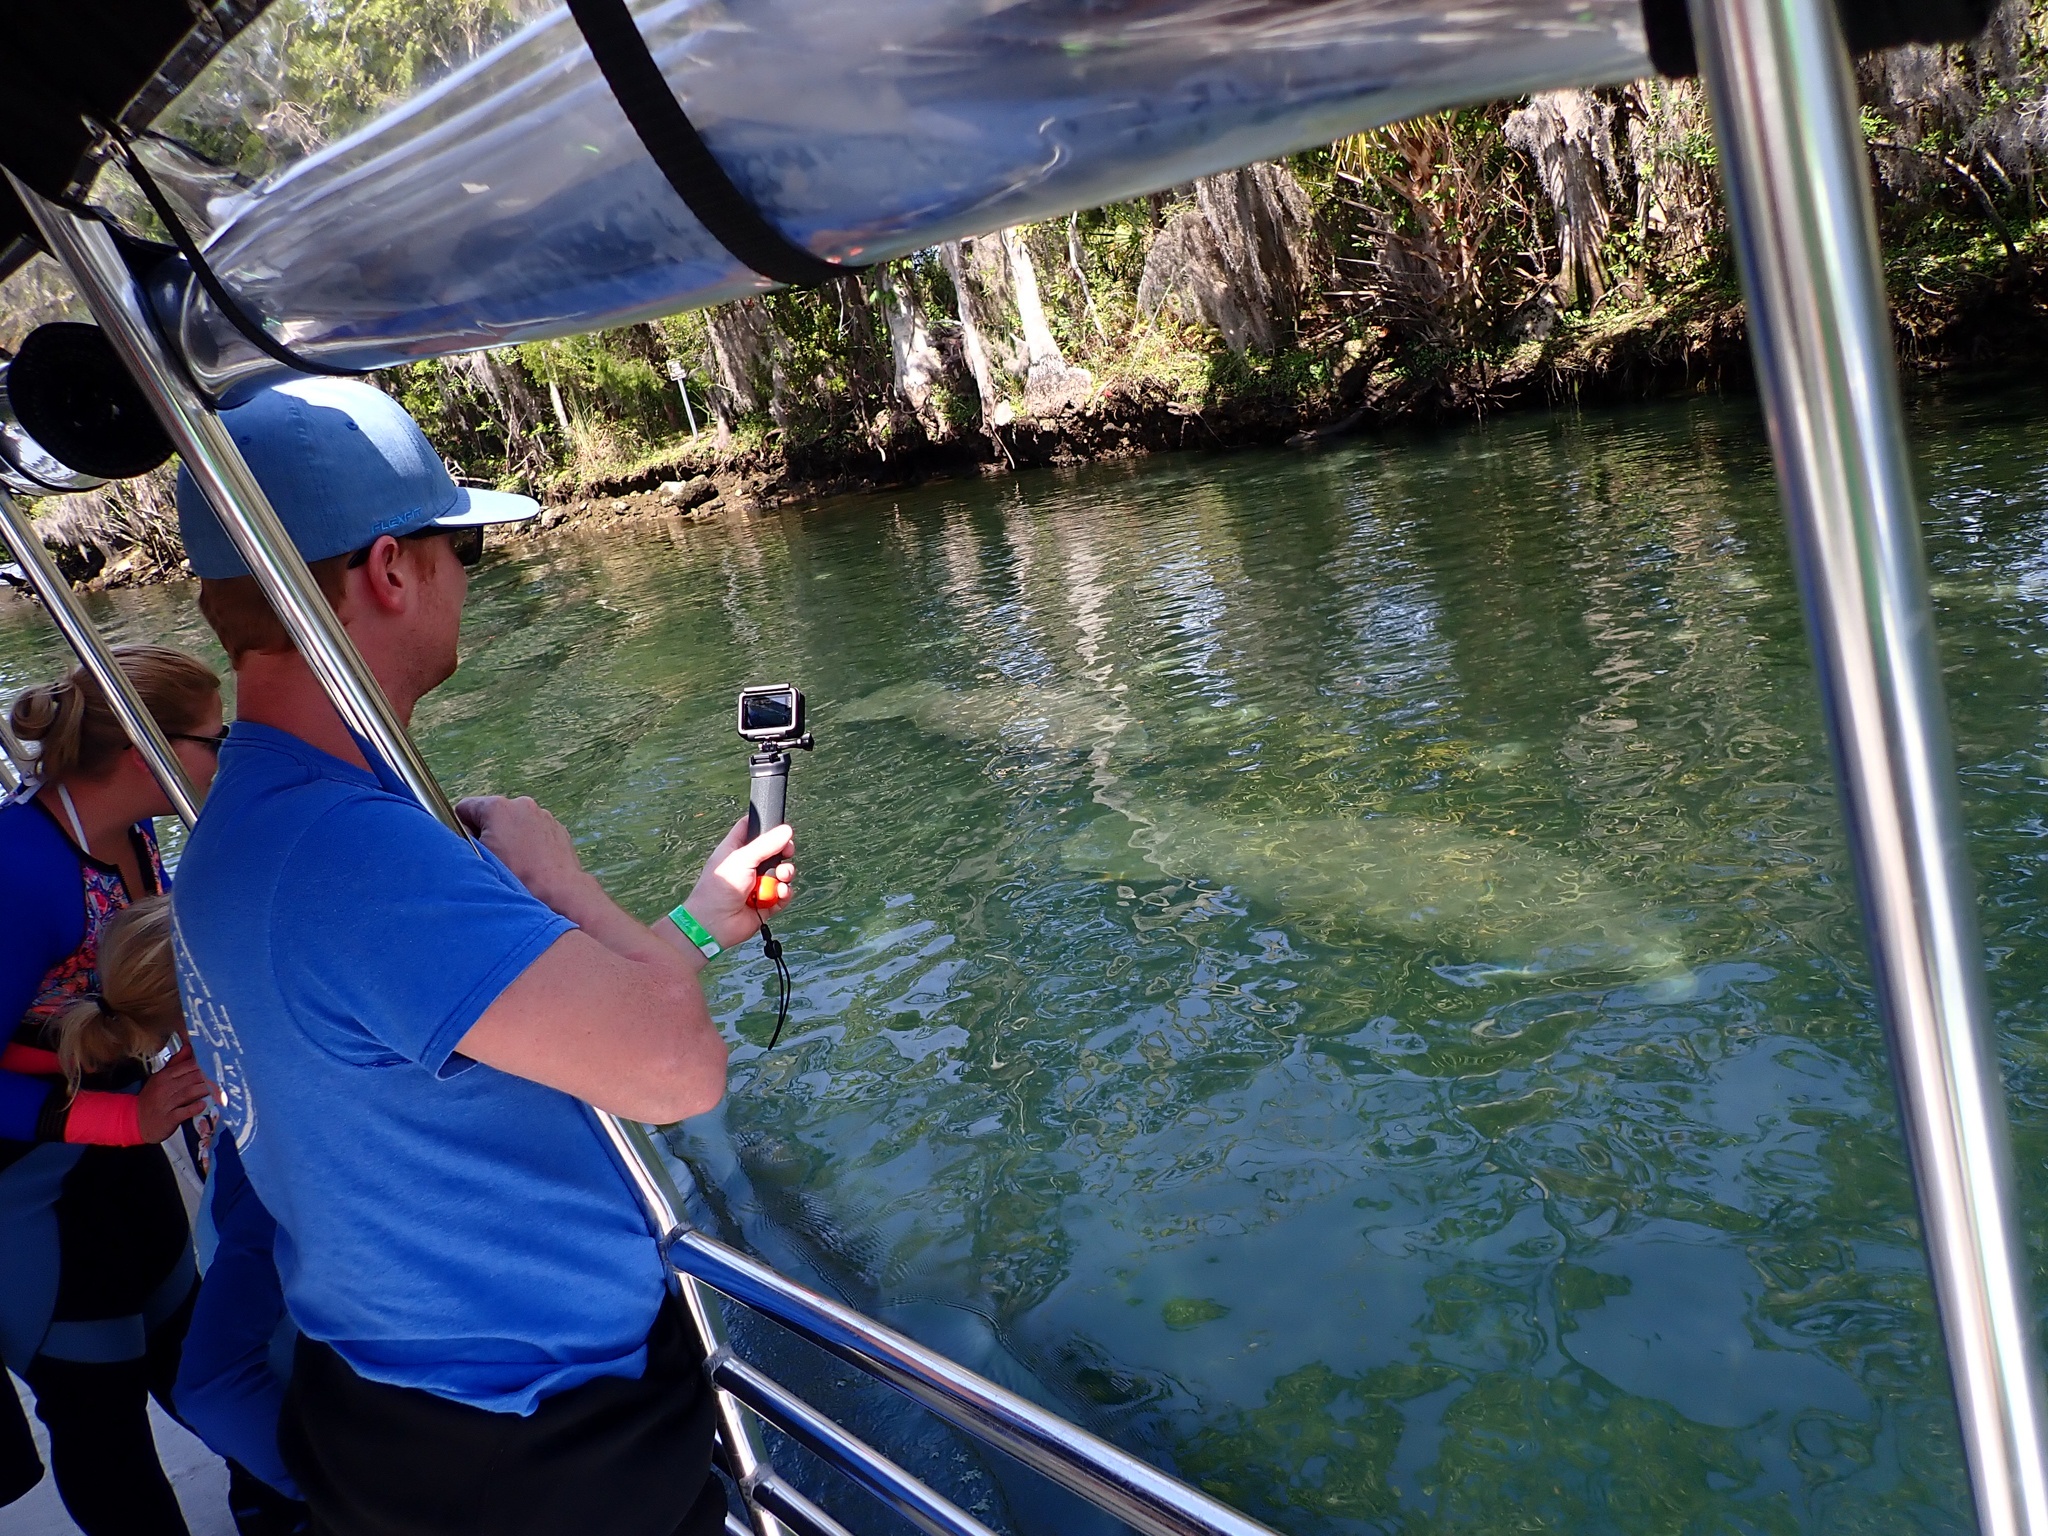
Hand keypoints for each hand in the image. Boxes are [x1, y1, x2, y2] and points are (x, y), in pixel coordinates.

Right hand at [137, 1045, 214, 1142]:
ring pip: (190, 1092)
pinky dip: (195, 1107)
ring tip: (217, 1091)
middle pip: (192, 1078)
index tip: (217, 1067)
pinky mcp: (169, 1118)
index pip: (188, 1066)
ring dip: (205, 1091)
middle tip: (222, 1079)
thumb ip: (176, 1063)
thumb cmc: (151, 1098)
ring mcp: (166, 1104)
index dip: (204, 1066)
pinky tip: (203, 1104)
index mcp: (164, 1076)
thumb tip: (189, 1047)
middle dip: (208, 1078)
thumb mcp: (160, 1078)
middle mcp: (165, 1088)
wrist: (135, 1121)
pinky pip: (185, 1111)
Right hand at [457, 795, 590, 911]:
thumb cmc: (519, 878)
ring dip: (510, 839)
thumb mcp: (479, 859)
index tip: (470, 847)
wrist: (560, 892)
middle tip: (493, 860)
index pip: (464, 808)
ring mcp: (542, 815)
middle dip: (488, 834)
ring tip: (514, 864)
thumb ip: (463, 841)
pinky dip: (529, 843)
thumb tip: (461, 836)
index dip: (461, 829)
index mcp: (498, 808)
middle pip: (491, 815)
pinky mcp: (557, 828)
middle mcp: (521, 804)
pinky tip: (531, 863)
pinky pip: (534, 831)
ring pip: (514, 824)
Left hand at [683, 818, 795, 949]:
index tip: (778, 827)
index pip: (750, 829)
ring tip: (780, 877)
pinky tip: (779, 893)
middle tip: (787, 853)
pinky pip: (783, 894)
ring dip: (785, 874)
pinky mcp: (766, 903)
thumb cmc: (719, 889)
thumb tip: (786, 830)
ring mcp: (758, 884)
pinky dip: (784, 893)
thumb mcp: (742, 859)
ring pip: (782, 873)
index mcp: (736, 850)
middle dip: (784, 852)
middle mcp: (748, 866)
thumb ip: (766, 844)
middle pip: (774, 851)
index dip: (765, 826)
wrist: (715, 923)